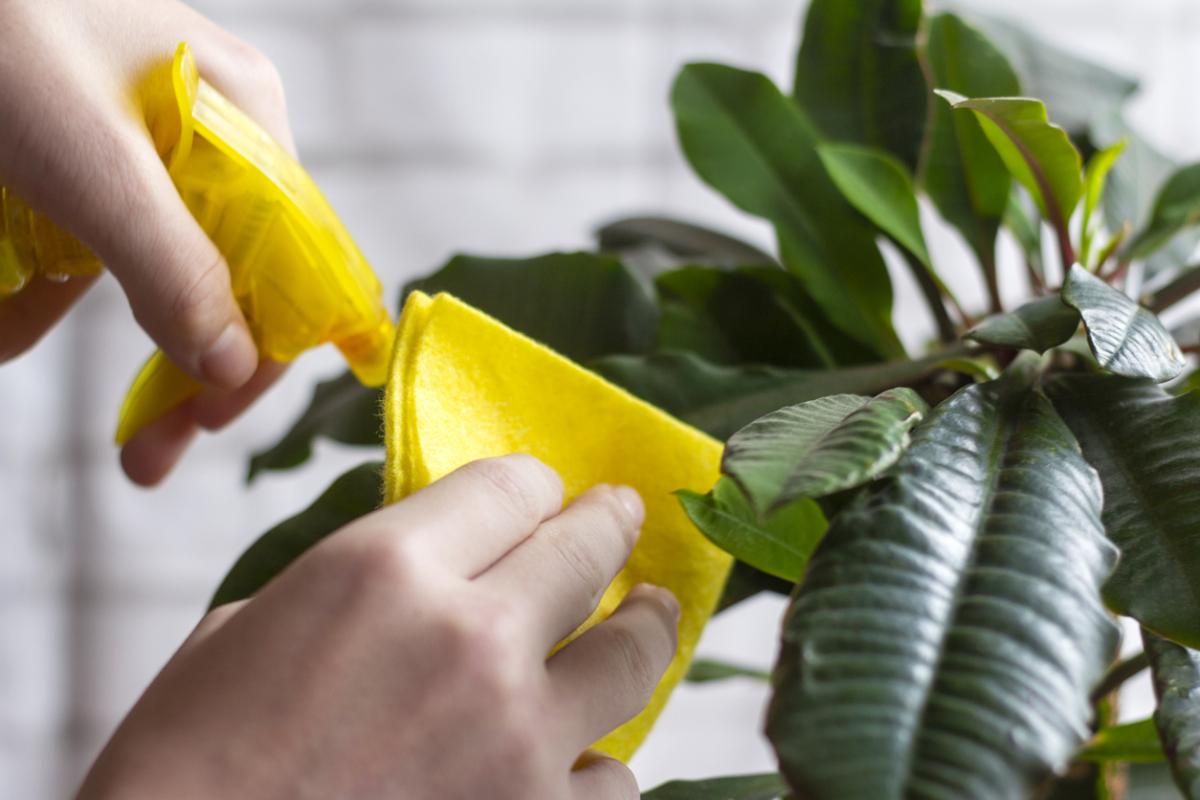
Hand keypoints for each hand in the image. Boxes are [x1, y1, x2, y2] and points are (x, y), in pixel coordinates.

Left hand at [0, 0, 298, 484]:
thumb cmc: (2, 34)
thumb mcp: (93, 166)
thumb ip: (172, 268)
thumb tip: (231, 368)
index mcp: (246, 117)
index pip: (292, 262)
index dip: (261, 350)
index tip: (206, 423)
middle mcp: (214, 130)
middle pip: (228, 274)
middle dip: (183, 366)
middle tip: (145, 453)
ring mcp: (148, 141)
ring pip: (155, 267)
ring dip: (103, 334)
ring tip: (55, 378)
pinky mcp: (86, 150)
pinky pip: (92, 240)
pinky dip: (49, 290)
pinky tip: (11, 323)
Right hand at [77, 455, 678, 799]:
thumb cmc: (188, 763)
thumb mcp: (257, 628)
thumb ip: (365, 584)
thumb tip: (435, 567)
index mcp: (385, 569)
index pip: (512, 487)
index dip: (531, 488)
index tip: (543, 497)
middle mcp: (469, 638)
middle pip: (588, 550)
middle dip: (611, 526)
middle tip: (624, 517)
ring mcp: (517, 739)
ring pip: (632, 659)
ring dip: (640, 634)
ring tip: (647, 622)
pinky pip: (614, 781)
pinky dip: (597, 768)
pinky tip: (580, 761)